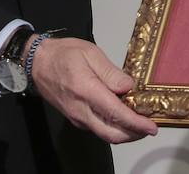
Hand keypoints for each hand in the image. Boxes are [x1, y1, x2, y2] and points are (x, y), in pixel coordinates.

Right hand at [29, 37, 157, 143]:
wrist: (36, 62)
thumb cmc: (64, 54)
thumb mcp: (91, 53)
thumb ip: (111, 72)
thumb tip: (129, 87)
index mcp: (86, 91)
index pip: (116, 114)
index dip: (136, 124)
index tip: (152, 127)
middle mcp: (81, 110)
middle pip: (111, 134)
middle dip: (133, 134)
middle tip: (149, 127)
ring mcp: (76, 117)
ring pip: (104, 134)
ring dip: (124, 133)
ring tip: (139, 122)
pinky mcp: (74, 118)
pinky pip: (97, 128)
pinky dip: (112, 128)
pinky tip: (122, 117)